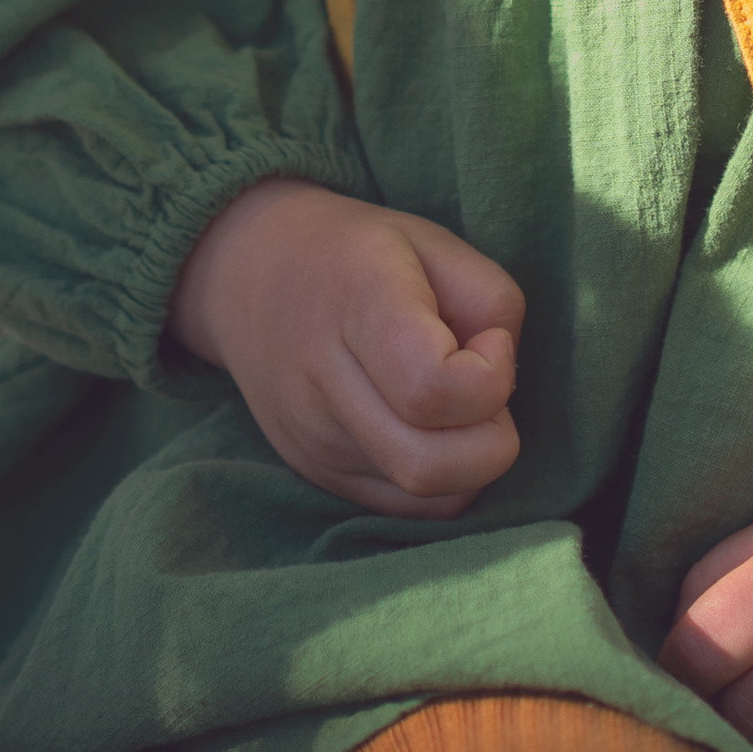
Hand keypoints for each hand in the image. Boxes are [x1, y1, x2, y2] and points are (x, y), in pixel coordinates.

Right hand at [169, 177, 524, 515]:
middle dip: (491, 439)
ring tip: (454, 403)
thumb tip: (501, 382)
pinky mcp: (317, 475)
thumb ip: (490, 301)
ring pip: (426, 498)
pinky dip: (444, 481)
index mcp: (356, 304)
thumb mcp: (432, 241)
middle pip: (428, 465)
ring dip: (469, 460)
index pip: (430, 389)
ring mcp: (312, 441)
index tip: (491, 342)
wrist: (251, 274)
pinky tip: (431, 429)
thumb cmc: (358, 255)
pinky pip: (409, 511)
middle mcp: (322, 383)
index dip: (490, 377)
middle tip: (483, 385)